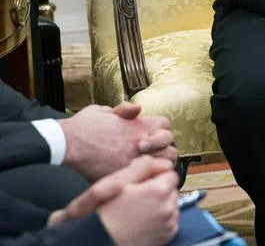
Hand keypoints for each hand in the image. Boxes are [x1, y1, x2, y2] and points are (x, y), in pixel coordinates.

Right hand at [48, 156, 173, 227]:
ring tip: (138, 211)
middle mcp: (168, 207)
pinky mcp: (167, 236)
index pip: (170, 173)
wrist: (97, 240)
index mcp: (159, 190)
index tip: (143, 183)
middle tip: (138, 198)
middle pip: (171, 190)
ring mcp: (169, 223)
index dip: (156, 176)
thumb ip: (140, 167)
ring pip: (171, 205)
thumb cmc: (103, 212)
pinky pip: (170, 221)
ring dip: (160, 205)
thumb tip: (153, 159)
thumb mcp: (116, 181)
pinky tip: (143, 222)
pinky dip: (161, 220)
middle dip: (159, 190)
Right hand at [58, 104, 175, 181]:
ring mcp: (134, 161)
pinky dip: (143, 180)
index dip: (161, 132)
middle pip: (170, 149)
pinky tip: (135, 179)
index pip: (166, 127)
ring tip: (145, 168)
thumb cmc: (84, 125)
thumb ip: (124, 110)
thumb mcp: (105, 110)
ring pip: (162, 167)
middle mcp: (142, 143)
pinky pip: (144, 180)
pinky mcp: (123, 176)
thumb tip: (137, 110)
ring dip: (157, 167)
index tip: (150, 139)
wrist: (67, 142)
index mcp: (140, 125)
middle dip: (164, 152)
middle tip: (152, 156)